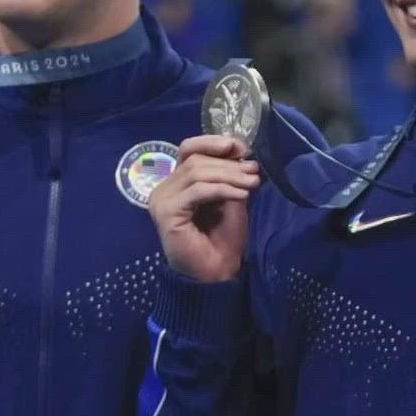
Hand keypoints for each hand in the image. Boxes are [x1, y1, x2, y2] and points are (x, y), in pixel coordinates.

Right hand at [148, 135, 258, 282]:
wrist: (216, 273)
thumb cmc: (222, 239)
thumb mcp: (231, 198)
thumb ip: (229, 175)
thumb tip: (239, 150)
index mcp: (178, 182)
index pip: (189, 149)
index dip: (214, 143)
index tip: (241, 148)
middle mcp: (165, 188)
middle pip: (196, 160)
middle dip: (229, 163)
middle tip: (254, 171)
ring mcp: (162, 199)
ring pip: (196, 172)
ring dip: (229, 175)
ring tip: (252, 183)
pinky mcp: (165, 212)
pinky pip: (197, 190)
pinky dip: (222, 188)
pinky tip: (240, 194)